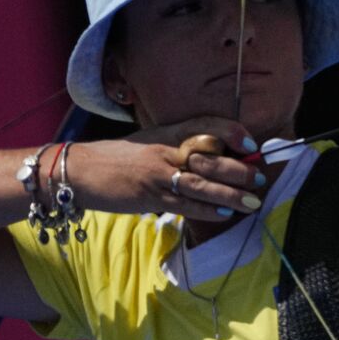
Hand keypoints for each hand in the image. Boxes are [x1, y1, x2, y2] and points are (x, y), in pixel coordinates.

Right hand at [70, 117, 266, 222]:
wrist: (78, 170)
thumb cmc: (117, 157)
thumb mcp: (150, 141)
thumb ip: (178, 146)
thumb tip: (214, 155)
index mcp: (166, 132)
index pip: (205, 125)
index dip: (231, 131)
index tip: (250, 142)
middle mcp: (165, 150)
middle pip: (209, 157)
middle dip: (238, 169)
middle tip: (260, 178)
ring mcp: (157, 174)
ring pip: (200, 184)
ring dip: (229, 194)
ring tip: (252, 201)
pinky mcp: (148, 197)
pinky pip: (183, 204)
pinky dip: (205, 210)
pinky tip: (223, 214)